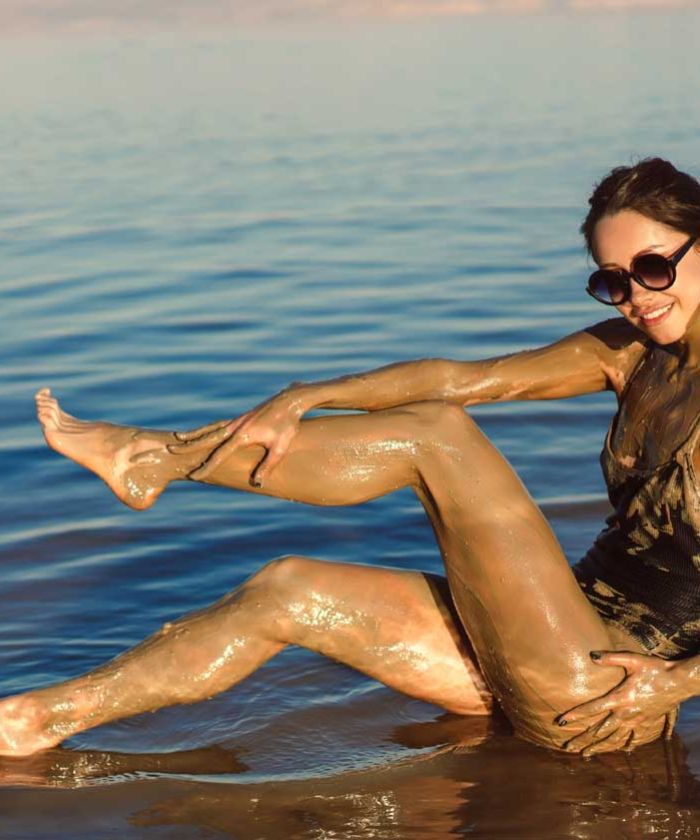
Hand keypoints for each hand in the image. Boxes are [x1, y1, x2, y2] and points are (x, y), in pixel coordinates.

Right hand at [168, 384, 310, 486]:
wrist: (290, 400)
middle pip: (207, 438)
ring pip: (210, 429)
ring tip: (178, 437)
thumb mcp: (280, 448)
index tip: (194, 476)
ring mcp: (237, 420)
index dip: (206, 466)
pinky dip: (208, 429)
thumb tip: (257, 484)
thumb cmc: (287, 425)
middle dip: (189, 445)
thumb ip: (267, 466)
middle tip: (170, 450)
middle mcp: (236, 426)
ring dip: (194, 435)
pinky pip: (219, 424)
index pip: (219, 454)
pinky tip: (203, 432)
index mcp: (242, 434)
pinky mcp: (242, 417)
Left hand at [555, 650, 683, 755]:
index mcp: (619, 699)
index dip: (574, 715)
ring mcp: (637, 720)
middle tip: (567, 747)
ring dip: (599, 747)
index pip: (591, 709)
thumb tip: (591, 655)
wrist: (680, 682)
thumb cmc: (656, 669)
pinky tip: (623, 750)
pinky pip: (635, 737)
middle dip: (582, 739)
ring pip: (614, 738)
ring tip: (585, 755)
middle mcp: (626, 713)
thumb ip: (610, 658)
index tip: (560, 722)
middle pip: (599, 730)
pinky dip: (627, 744)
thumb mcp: (632, 660)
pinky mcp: (647, 722)